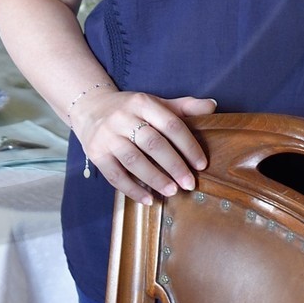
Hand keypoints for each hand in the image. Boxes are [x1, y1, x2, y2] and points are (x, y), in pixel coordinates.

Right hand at [73, 90, 216, 204]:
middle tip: (189, 184)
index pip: (170, 124)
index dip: (188, 145)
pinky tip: (148, 199)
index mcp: (142, 103)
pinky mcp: (96, 153)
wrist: (90, 108)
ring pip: (133, 160)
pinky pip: (115, 175)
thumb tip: (212, 106)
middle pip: (152, 143)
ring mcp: (107, 135)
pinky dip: (132, 190)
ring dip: (155, 178)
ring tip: (172, 191)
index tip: (201, 164)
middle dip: (174, 165)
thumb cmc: (131, 110)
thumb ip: (184, 106)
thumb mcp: (155, 103)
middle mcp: (122, 117)